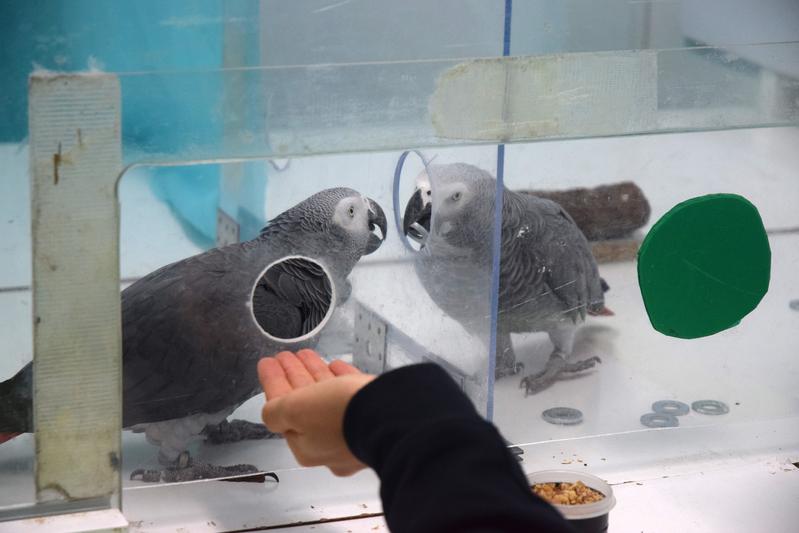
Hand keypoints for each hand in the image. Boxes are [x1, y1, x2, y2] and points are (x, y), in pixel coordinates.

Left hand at [258, 349, 374, 475]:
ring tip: (306, 354)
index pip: (281, 410)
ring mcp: (355, 432)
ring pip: (329, 399)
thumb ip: (276, 410)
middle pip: (305, 405)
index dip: (273, 383)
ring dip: (315, 374)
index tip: (268, 362)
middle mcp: (331, 444)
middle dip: (294, 377)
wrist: (392, 415)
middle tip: (286, 356)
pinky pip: (353, 396)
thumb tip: (271, 413)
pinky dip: (341, 379)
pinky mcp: (376, 417)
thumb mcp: (295, 410)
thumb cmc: (341, 416)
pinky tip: (337, 366)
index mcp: (307, 447)